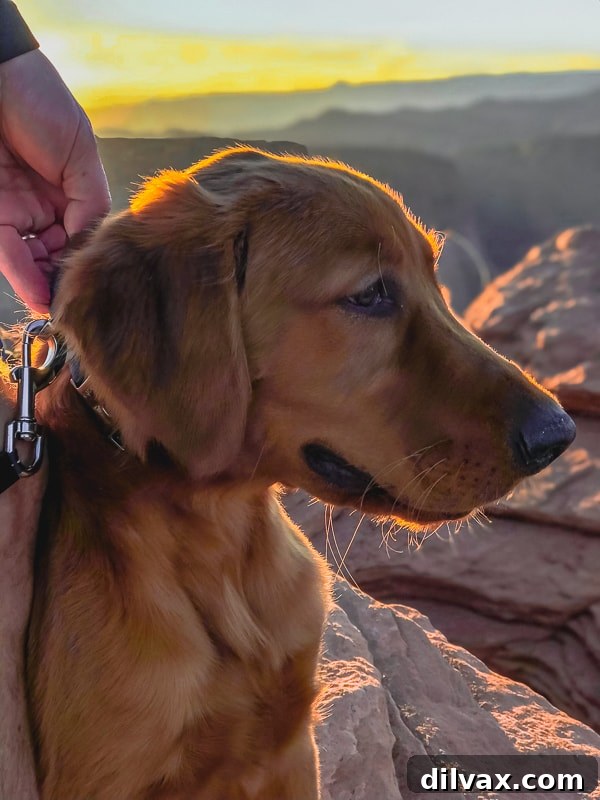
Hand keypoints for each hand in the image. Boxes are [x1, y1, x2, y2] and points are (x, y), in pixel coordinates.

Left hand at [0, 49, 109, 313]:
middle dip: (68, 281)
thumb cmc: (39, 99)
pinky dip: (24, 275)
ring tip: (64, 311)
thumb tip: (95, 244)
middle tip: (84, 305)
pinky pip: (9, 250)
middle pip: (57, 256)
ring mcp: (15, 211)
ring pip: (33, 261)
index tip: (103, 284)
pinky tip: (42, 297)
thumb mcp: (79, 153)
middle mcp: (40, 208)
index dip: (89, 261)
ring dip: (46, 287)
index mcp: (66, 193)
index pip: (81, 238)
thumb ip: (90, 201)